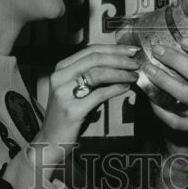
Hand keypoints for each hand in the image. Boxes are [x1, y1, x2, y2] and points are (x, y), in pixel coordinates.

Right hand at [33, 44, 138, 170]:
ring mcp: (63, 93)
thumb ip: (91, 74)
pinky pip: (98, 95)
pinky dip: (115, 89)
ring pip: (97, 74)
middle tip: (136, 62)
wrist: (51, 140)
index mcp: (61, 68)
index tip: (131, 50)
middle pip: (95, 59)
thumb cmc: (68, 113)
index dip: (113, 48)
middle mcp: (59, 77)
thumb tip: (120, 62)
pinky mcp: (71, 110)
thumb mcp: (75, 88)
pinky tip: (125, 88)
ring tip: (133, 76)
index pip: (90, 50)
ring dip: (120, 73)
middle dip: (120, 59)